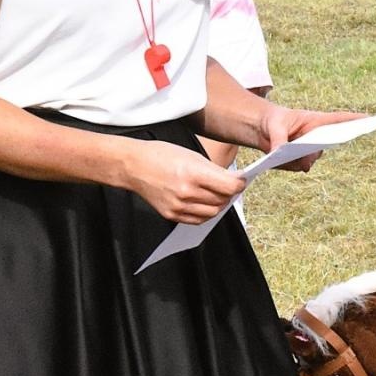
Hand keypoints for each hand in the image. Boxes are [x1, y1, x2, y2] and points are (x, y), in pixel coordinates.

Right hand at [122, 140, 244, 222]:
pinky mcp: (171, 215)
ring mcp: (178, 206)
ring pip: (213, 212)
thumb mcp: (193, 155)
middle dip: (230, 193)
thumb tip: (235, 181)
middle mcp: (186, 192)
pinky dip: (206, 213)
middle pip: (222, 200)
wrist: (133, 165)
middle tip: (231, 186)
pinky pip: (198, 220)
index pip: (229, 186)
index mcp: (193, 173)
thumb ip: (215, 170)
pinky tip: (206, 203)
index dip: (240, 184)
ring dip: (220, 204)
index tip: (241, 180)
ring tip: (218, 194)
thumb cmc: (162, 155)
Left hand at [256, 105, 366, 171]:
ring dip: (296, 159)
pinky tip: (274, 160)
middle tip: (306, 159)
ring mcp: (311, 150)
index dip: (356, 120)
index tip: (370, 120)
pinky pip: (297, 167)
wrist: (261, 129)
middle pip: (326, 145)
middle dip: (315, 152)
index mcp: (317, 120)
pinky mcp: (301, 161)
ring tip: (279, 156)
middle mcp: (318, 136)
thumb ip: (279, 139)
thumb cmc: (273, 120)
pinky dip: (285, 165)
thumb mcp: (274, 126)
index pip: (340, 120)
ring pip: (310, 159)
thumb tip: (282, 154)